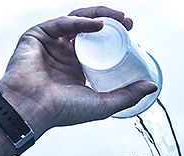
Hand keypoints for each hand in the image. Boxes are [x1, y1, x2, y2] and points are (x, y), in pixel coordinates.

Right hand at [0, 7, 157, 134]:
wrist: (31, 109)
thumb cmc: (61, 111)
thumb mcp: (103, 104)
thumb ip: (127, 96)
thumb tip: (152, 86)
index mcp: (76, 67)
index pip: (98, 43)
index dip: (115, 35)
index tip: (132, 32)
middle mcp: (64, 53)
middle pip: (89, 29)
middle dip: (111, 21)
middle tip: (128, 22)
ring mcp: (51, 43)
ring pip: (77, 20)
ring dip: (99, 15)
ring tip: (118, 19)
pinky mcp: (37, 35)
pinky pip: (62, 23)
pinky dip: (80, 21)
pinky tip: (96, 24)